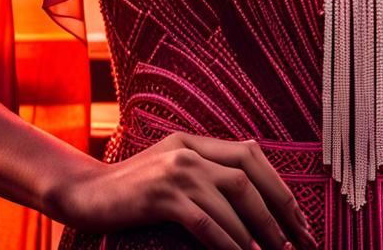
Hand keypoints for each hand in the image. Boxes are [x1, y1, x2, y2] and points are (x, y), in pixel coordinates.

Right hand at [55, 130, 316, 249]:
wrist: (83, 194)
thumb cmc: (130, 191)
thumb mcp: (170, 170)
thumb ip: (204, 174)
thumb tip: (250, 198)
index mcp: (194, 143)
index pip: (250, 156)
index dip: (279, 187)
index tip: (299, 221)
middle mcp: (188, 151)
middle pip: (248, 174)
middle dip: (279, 210)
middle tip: (298, 243)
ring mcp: (174, 171)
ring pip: (232, 198)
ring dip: (258, 232)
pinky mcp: (159, 196)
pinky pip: (205, 220)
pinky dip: (228, 241)